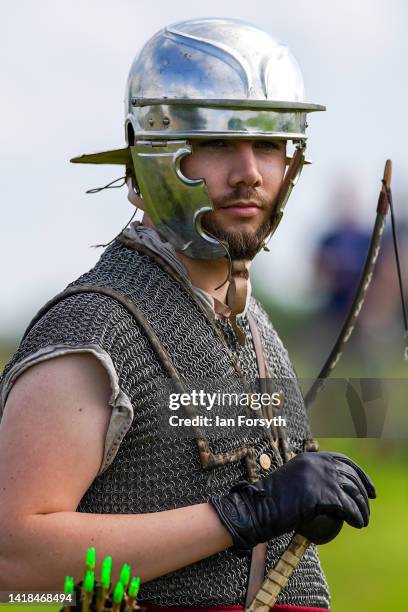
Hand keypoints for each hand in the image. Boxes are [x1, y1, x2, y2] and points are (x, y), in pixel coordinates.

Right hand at [210, 451, 375, 550]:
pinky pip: (347, 507)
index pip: (343, 461)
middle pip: (351, 476)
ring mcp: (320, 478)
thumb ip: (312, 479)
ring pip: (352, 491)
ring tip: (364, 519)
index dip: (360, 474)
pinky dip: (356, 516)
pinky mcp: (321, 495)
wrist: (258, 508)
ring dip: (362, 507)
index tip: (368, 488)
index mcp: (311, 457)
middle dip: (364, 491)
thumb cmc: (272, 500)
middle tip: (368, 505)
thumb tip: (334, 489)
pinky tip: (358, 524)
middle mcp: (317, 463)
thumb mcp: (294, 481)